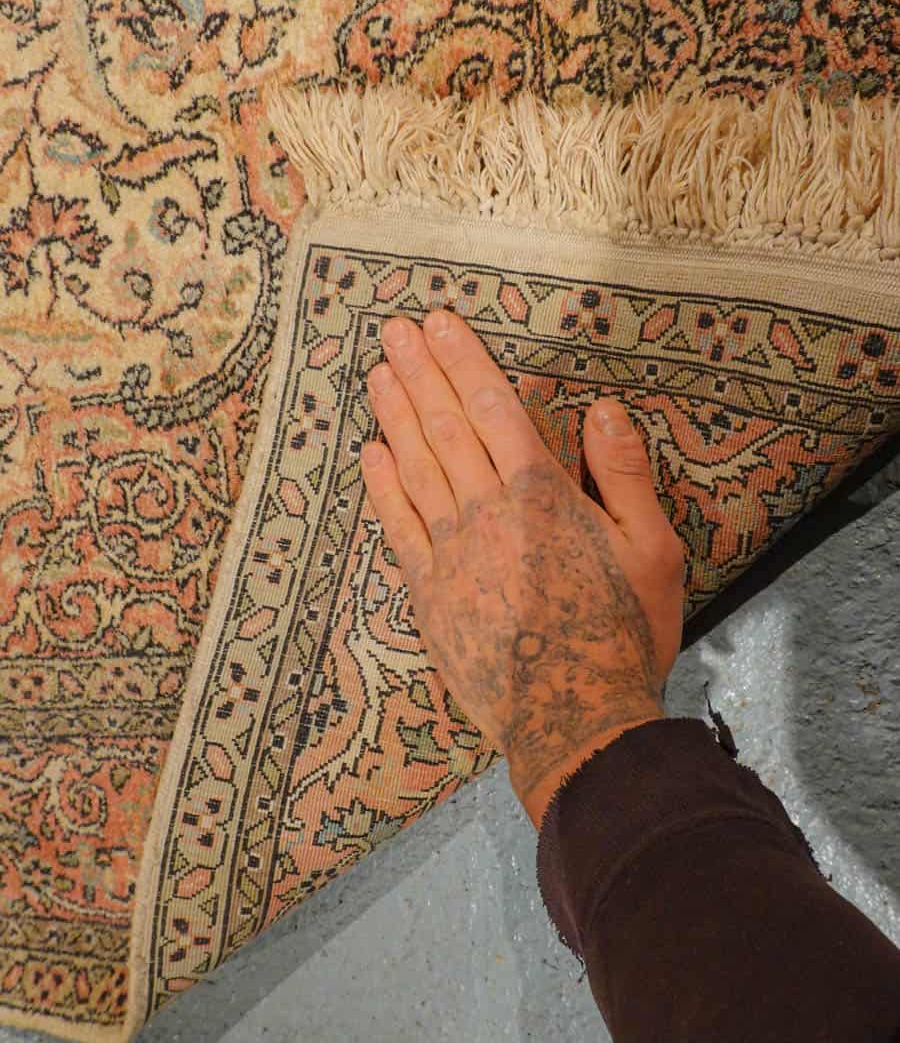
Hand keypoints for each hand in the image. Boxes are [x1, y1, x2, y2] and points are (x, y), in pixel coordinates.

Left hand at [361, 309, 685, 827]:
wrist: (573, 718)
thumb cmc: (623, 633)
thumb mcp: (652, 549)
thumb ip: (626, 474)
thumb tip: (604, 407)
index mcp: (540, 493)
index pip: (492, 406)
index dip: (462, 360)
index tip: (438, 323)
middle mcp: (486, 511)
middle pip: (445, 425)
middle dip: (419, 372)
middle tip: (394, 330)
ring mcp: (450, 552)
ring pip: (416, 466)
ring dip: (396, 414)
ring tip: (378, 373)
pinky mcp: (429, 593)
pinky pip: (398, 527)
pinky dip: (383, 486)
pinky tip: (371, 454)